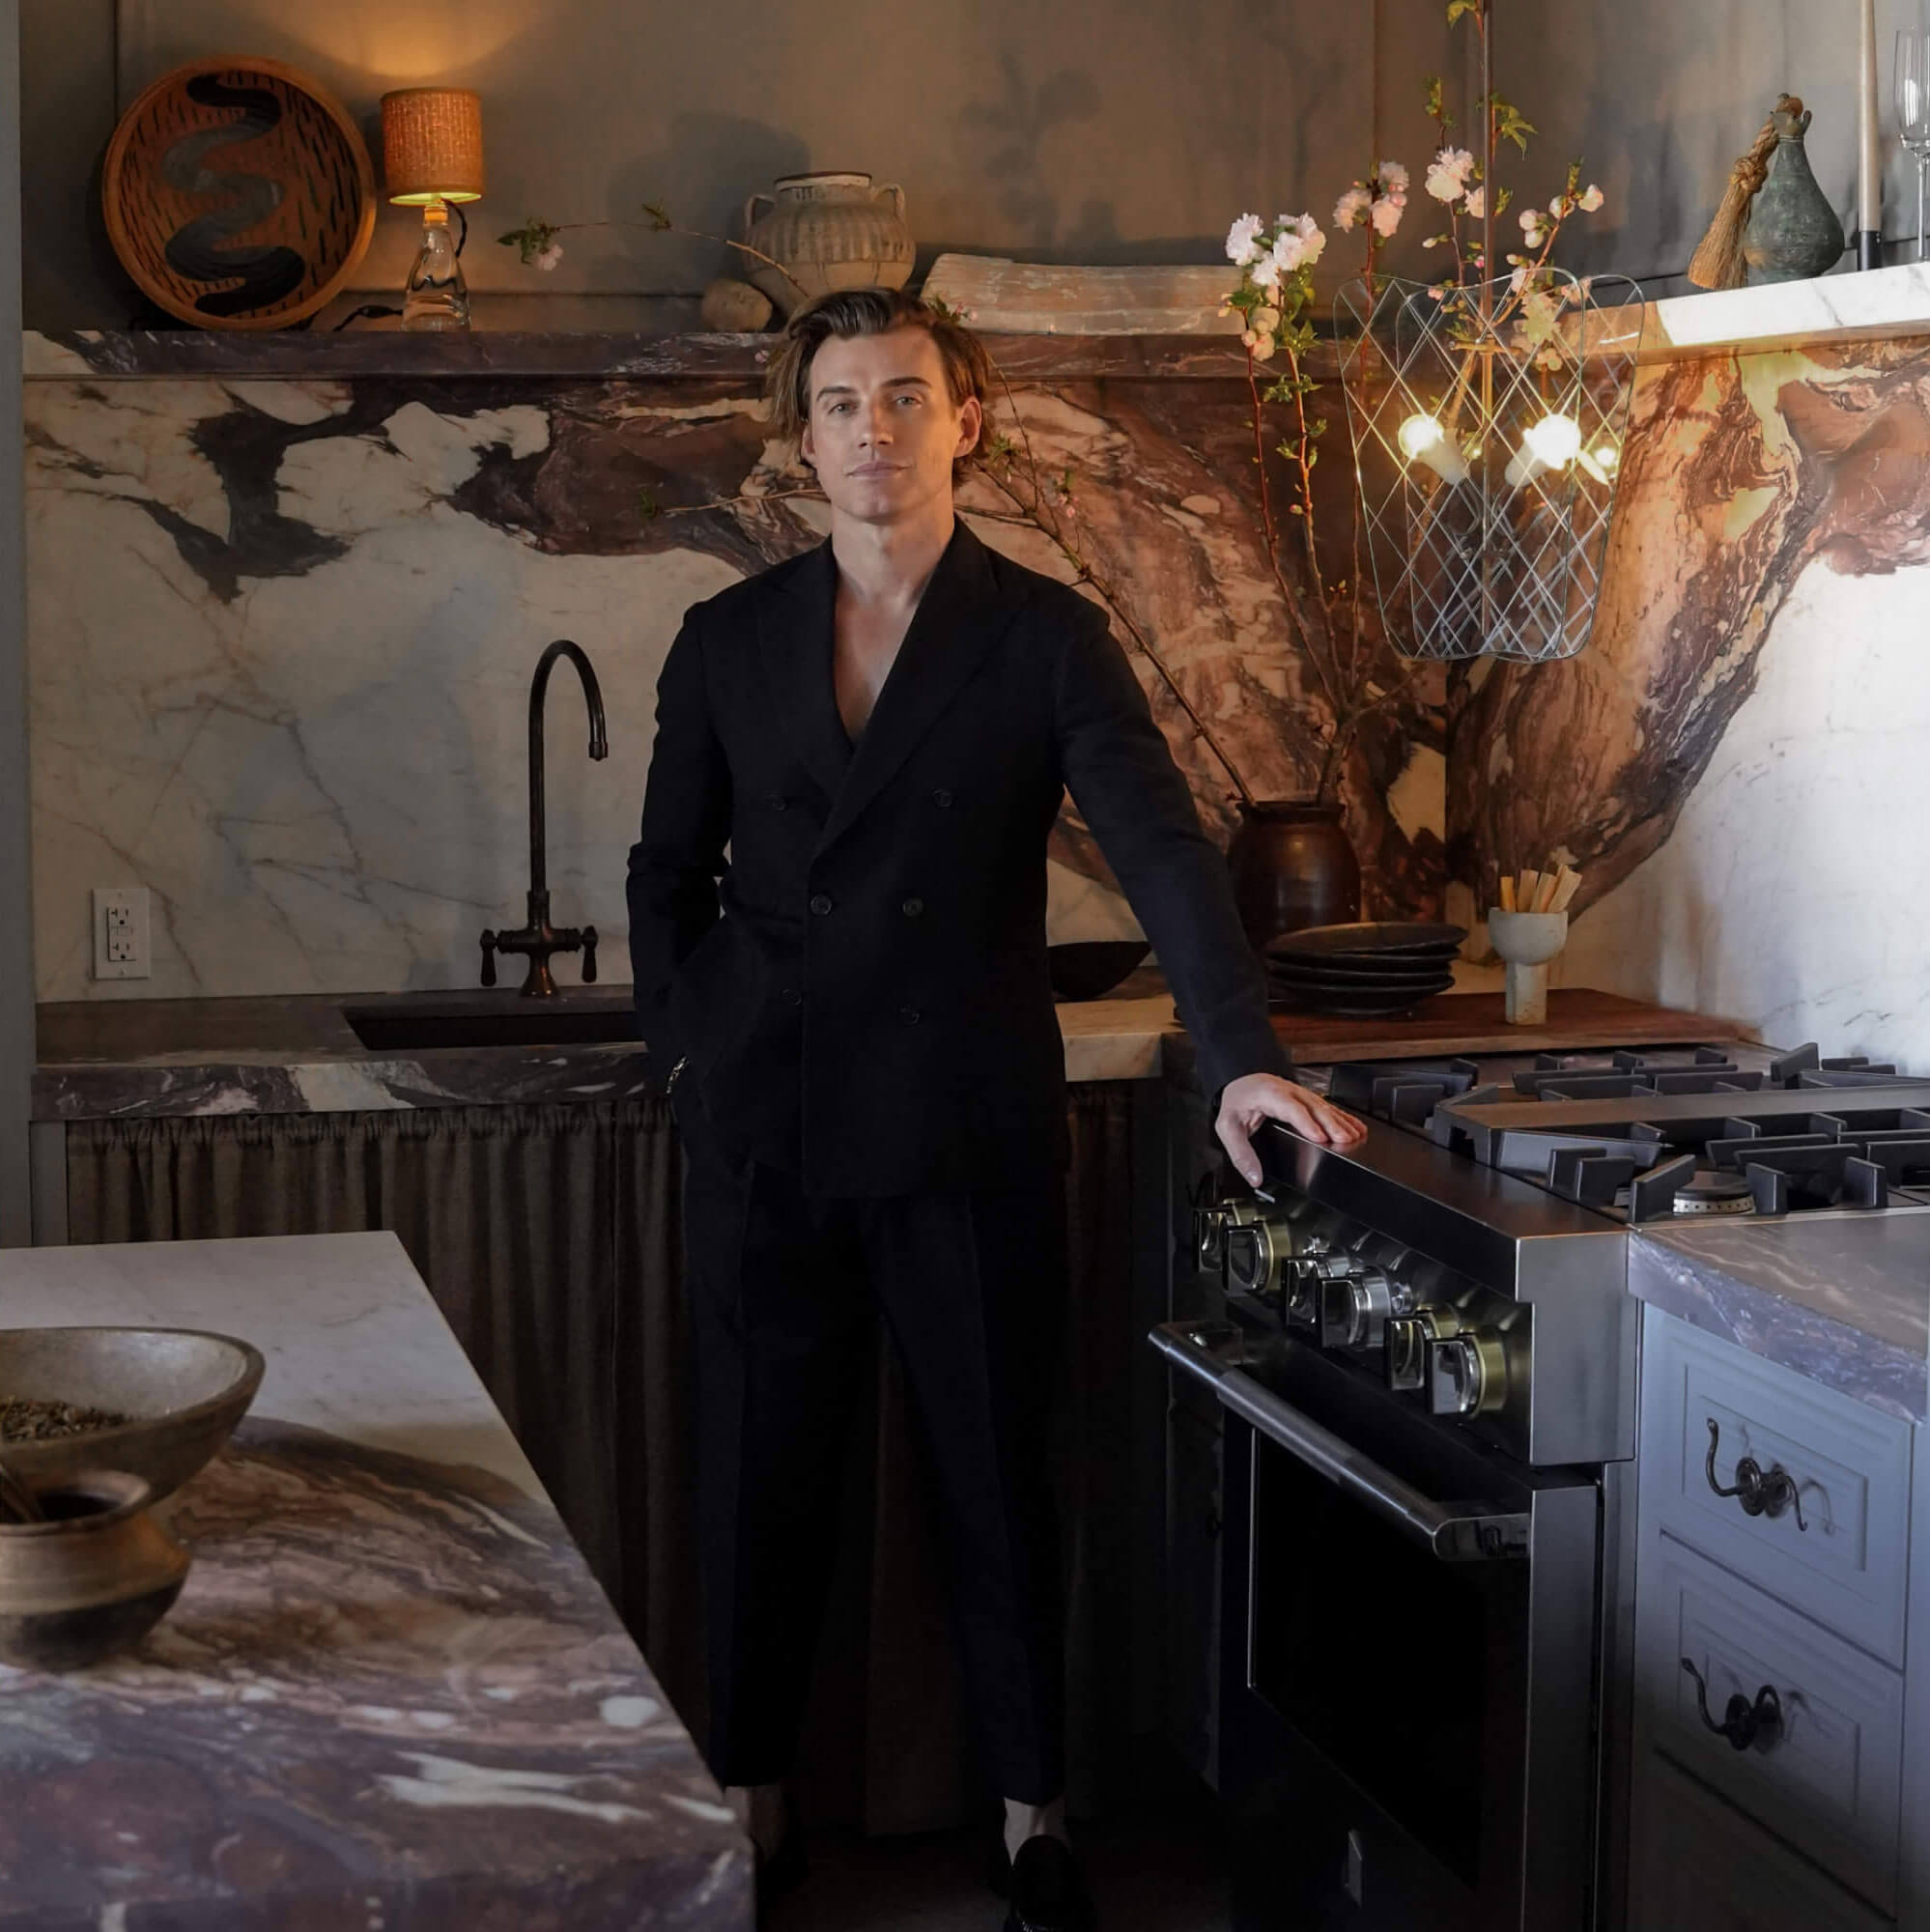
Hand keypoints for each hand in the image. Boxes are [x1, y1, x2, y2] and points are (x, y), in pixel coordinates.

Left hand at [1216, 1073, 1366, 1185]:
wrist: (1239, 1081)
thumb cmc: (1236, 1102)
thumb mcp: (1228, 1128)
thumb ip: (1240, 1153)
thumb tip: (1254, 1176)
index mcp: (1269, 1094)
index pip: (1291, 1108)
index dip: (1307, 1122)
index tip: (1320, 1136)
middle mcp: (1288, 1091)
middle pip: (1313, 1106)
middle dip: (1331, 1123)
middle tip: (1345, 1139)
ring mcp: (1299, 1093)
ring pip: (1324, 1105)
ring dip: (1341, 1121)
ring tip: (1355, 1136)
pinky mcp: (1306, 1098)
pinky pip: (1327, 1106)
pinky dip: (1343, 1117)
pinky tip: (1356, 1127)